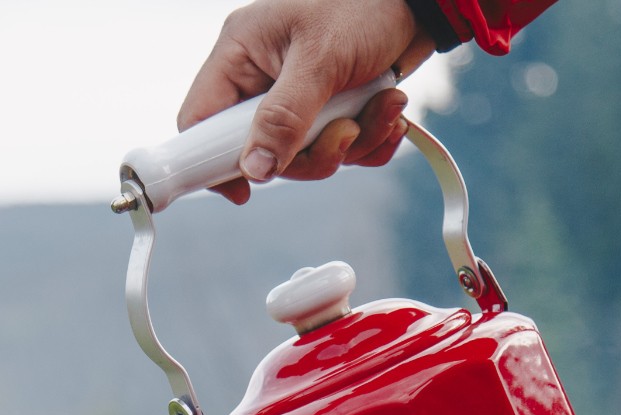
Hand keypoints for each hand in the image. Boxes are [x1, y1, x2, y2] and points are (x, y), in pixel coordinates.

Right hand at [179, 0, 437, 203]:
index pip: (201, 118)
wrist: (419, 4)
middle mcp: (262, 80)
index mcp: (240, 53)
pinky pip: (337, 149)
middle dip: (310, 153)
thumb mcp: (321, 58)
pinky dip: (368, 139)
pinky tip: (389, 111)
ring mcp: (296, 98)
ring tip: (383, 107)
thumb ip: (285, 116)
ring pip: (303, 156)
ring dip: (350, 143)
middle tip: (344, 133)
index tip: (242, 190)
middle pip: (260, 151)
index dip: (210, 160)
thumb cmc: (366, 5)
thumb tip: (255, 169)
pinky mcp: (329, 110)